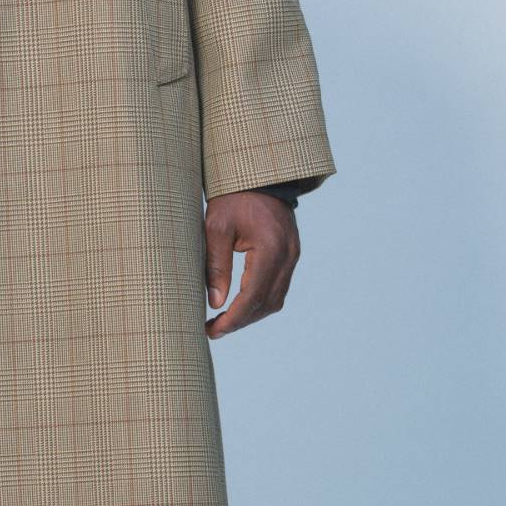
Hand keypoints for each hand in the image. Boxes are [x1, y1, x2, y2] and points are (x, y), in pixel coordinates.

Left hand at [203, 191, 300, 337]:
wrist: (258, 175)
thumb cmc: (232, 197)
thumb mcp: (216, 228)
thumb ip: (216, 266)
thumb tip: (215, 304)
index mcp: (270, 249)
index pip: (253, 296)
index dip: (233, 319)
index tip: (212, 330)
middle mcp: (287, 256)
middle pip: (267, 304)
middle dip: (240, 321)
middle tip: (213, 329)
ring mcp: (292, 255)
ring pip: (275, 300)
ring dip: (251, 314)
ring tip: (223, 321)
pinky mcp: (290, 255)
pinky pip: (278, 287)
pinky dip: (259, 301)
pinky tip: (239, 304)